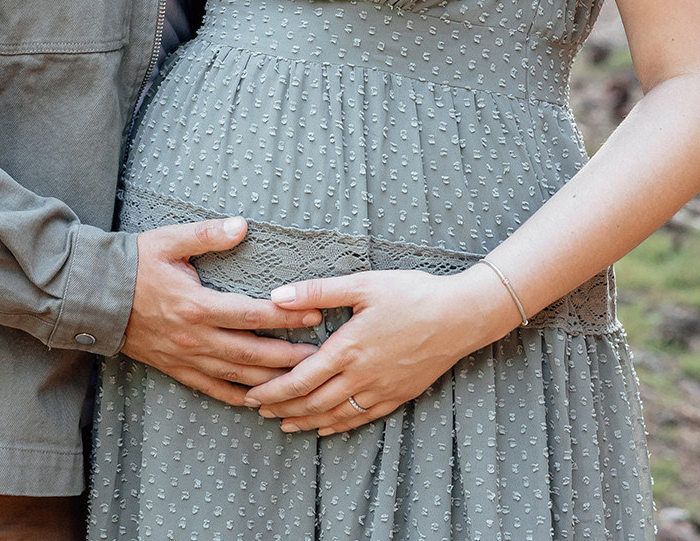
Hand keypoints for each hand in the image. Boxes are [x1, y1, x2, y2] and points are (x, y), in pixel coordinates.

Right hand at [121, 217, 323, 406]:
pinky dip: (236, 397)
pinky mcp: (175, 368)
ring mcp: (185, 357)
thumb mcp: (169, 240)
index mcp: (196, 305)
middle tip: (320, 356)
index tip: (312, 314)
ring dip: (270, 379)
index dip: (284, 316)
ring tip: (300, 379)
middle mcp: (194, 337)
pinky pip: (211, 389)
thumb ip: (207, 234)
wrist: (96, 295)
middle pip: (251, 353)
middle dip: (288, 356)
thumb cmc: (134, 264)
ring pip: (236, 375)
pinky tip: (256, 401)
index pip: (251, 314)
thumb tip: (242, 225)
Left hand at [243, 266, 516, 432]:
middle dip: (281, 408)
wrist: (461, 316)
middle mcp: (361, 376)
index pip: (300, 378)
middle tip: (256, 410)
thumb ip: (318, 291)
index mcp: (348, 347)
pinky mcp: (398, 396)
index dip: (273, 390)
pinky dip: (337, 426)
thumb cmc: (411, 293)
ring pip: (334, 415)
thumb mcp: (363, 284)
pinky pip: (361, 419)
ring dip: (304, 421)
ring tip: (282, 423)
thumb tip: (277, 295)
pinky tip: (324, 427)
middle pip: (312, 402)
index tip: (251, 393)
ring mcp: (381, 390)